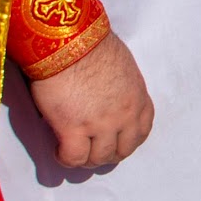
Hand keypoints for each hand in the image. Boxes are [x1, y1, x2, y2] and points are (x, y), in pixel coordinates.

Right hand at [30, 30, 154, 168]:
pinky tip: (58, 148)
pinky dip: (66, 158)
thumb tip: (107, 100)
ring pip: (98, 158)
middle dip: (107, 154)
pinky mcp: (73, 128)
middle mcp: (124, 115)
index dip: (127, 140)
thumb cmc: (93, 46)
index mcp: (138, 98)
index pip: (142, 131)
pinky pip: (73, 158)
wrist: (70, 42)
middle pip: (122, 150)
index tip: (114, 140)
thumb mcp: (122, 69)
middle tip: (91, 150)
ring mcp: (100, 124)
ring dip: (86, 159)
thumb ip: (122, 90)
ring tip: (74, 150)